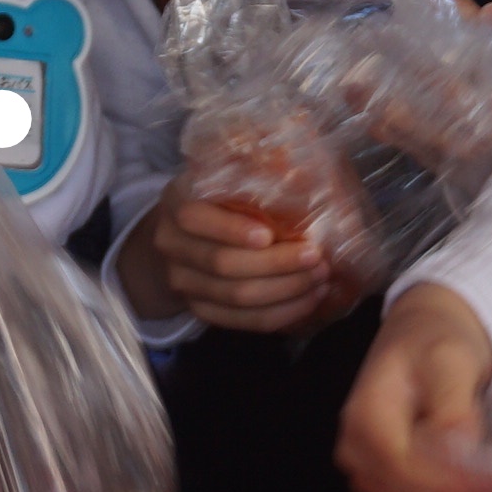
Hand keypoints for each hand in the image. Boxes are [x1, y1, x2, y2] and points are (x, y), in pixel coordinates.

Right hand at [120, 191, 337, 332]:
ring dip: (286, 290)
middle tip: (316, 257)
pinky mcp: (200, 309)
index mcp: (176, 201)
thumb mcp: (224, 175)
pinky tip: (308, 299)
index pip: (194, 218)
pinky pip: (241, 321)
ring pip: (236, 297)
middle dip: (276, 263)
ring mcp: (182, 282)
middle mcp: (171, 244)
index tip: (269, 234)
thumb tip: (298, 171)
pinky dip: (280, 313)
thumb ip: (250, 171)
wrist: (183, 235)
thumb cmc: (219, 197)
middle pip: (222, 264)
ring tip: (321, 278)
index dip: (231, 229)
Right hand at [337, 284, 491, 491]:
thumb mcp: (450, 359)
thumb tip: (460, 449)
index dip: (454, 482)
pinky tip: (478, 485)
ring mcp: (369, 474)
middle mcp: (357, 452)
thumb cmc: (434, 341)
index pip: (405, 468)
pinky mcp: (387, 487)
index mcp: (366, 418)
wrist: (423, 335)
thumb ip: (454, 406)